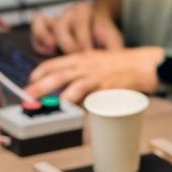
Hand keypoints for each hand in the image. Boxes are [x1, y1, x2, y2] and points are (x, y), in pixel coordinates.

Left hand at [25, 47, 156, 103]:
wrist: (143, 63)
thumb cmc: (119, 64)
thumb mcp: (95, 59)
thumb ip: (79, 69)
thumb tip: (63, 85)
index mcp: (82, 58)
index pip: (56, 63)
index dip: (40, 71)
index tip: (30, 80)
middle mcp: (87, 66)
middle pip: (59, 75)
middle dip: (41, 86)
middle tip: (28, 95)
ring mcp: (98, 77)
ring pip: (76, 86)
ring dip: (61, 98)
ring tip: (51, 107)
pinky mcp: (110, 88)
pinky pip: (95, 99)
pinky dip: (85, 106)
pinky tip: (78, 113)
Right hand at [30, 1, 123, 55]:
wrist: (97, 23)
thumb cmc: (103, 33)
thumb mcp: (112, 39)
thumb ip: (114, 50)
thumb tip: (116, 66)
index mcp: (84, 11)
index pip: (80, 22)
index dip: (83, 40)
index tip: (88, 55)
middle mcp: (68, 13)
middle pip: (61, 25)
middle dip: (68, 44)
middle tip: (75, 57)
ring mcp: (55, 19)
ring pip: (45, 23)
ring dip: (46, 37)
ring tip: (52, 50)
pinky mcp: (46, 27)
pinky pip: (36, 27)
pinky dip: (38, 39)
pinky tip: (46, 52)